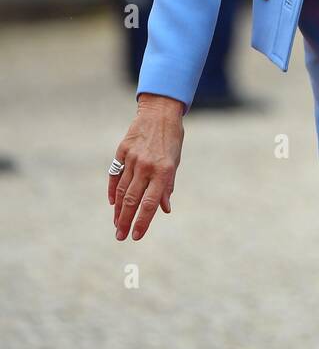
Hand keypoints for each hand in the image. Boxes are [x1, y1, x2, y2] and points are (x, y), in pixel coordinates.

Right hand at [109, 95, 183, 240]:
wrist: (160, 111)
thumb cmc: (172, 139)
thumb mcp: (175, 162)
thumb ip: (167, 186)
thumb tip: (164, 209)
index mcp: (163, 170)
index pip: (150, 203)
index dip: (142, 222)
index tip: (136, 236)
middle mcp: (146, 166)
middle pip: (132, 200)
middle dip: (125, 221)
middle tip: (120, 237)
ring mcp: (133, 158)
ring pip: (122, 190)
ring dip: (118, 210)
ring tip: (116, 224)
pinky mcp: (122, 151)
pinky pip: (115, 175)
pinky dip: (113, 190)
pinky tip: (112, 203)